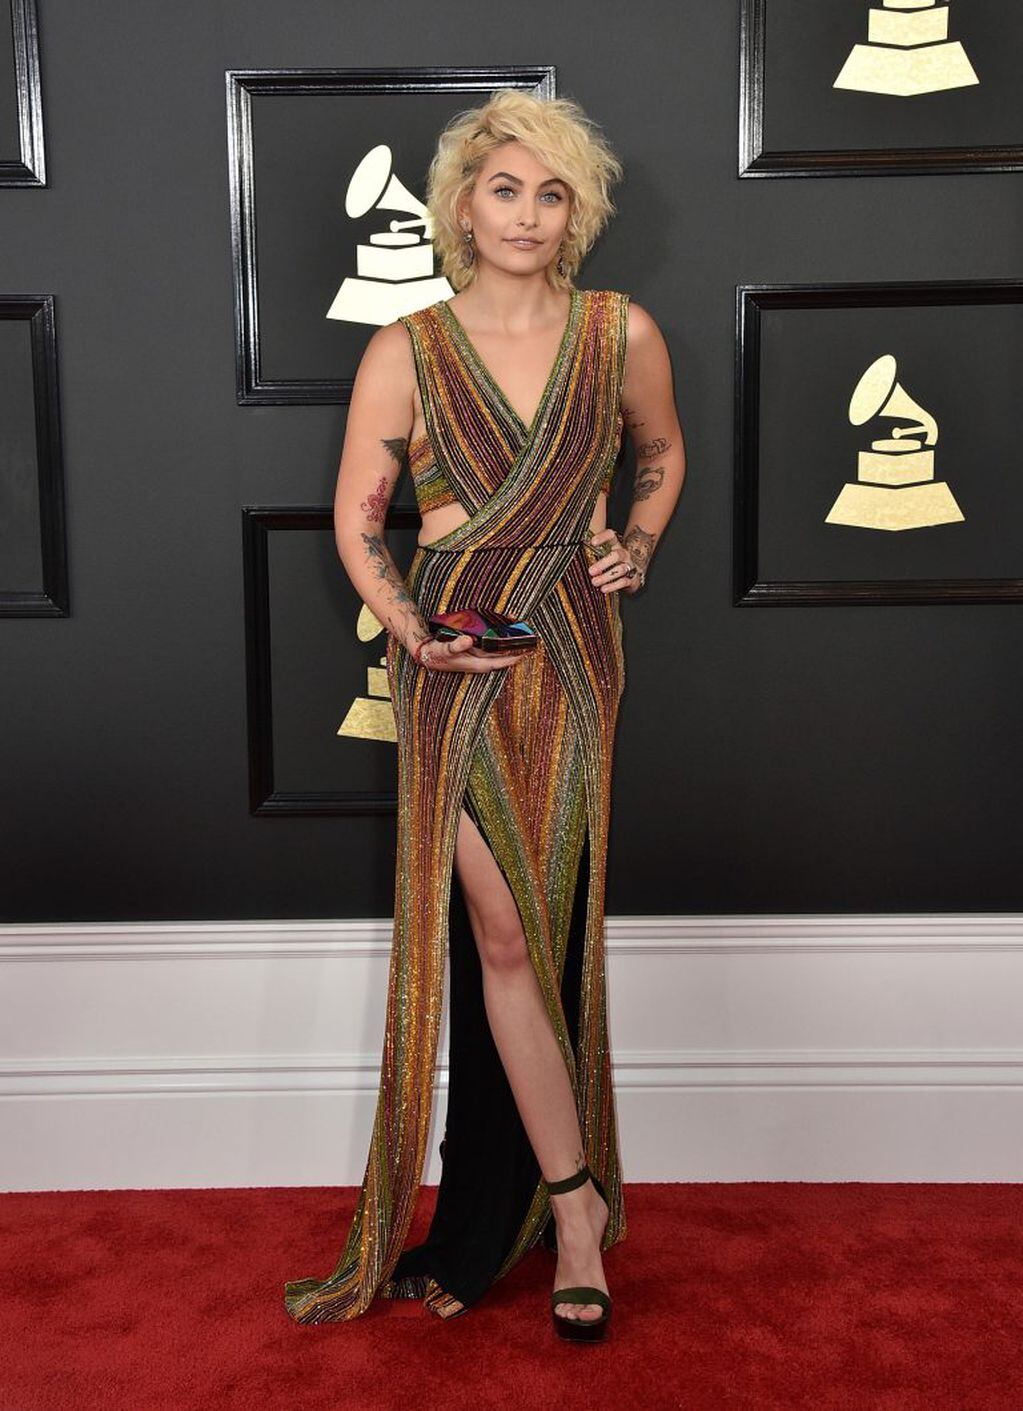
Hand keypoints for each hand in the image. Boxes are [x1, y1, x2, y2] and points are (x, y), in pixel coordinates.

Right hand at [412, 633, 527, 671]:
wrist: (426, 653)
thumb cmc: (436, 653)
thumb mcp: (444, 649)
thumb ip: (456, 646)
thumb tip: (468, 640)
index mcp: (476, 664)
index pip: (500, 661)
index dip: (514, 658)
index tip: (528, 652)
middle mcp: (480, 662)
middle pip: (503, 657)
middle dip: (516, 651)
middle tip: (531, 643)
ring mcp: (478, 657)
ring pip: (498, 652)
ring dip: (509, 646)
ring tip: (522, 637)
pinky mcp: (475, 652)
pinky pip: (491, 647)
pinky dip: (499, 642)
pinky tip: (504, 634)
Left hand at [586, 528, 643, 594]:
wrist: (632, 573)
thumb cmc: (611, 563)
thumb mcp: (603, 554)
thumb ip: (592, 552)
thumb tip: (574, 553)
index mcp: (615, 545)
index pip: (611, 536)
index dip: (603, 537)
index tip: (592, 542)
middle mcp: (623, 554)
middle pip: (616, 555)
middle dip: (603, 563)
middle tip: (591, 571)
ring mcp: (629, 565)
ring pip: (620, 569)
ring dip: (606, 577)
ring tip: (594, 582)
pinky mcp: (632, 578)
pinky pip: (624, 582)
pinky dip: (613, 586)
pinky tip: (603, 589)